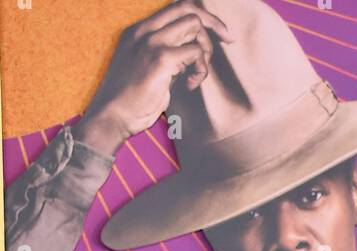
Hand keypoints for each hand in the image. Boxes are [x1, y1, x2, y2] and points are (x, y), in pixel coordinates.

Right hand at [74, 2, 233, 156]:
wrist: (111, 116)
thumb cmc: (130, 100)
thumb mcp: (147, 68)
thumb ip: (168, 56)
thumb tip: (193, 52)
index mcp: (140, 30)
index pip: (176, 6)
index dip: (202, 15)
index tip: (219, 33)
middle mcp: (145, 30)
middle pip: (189, 9)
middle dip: (214, 25)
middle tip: (227, 42)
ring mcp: (152, 42)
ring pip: (195, 26)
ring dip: (205, 52)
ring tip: (196, 75)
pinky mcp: (161, 59)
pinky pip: (195, 52)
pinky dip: (200, 70)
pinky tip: (190, 85)